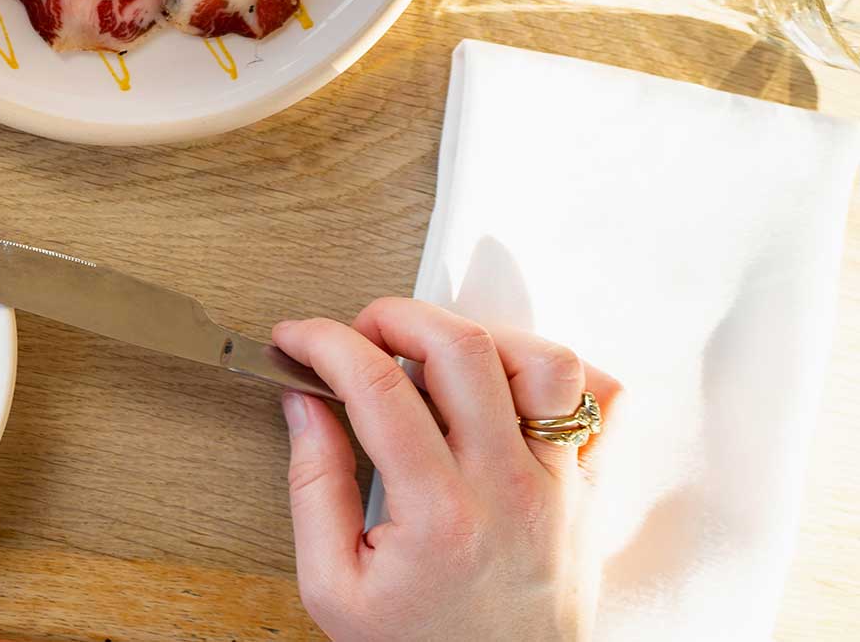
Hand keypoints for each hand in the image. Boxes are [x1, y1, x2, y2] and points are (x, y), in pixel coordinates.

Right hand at [272, 299, 621, 641]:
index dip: (325, 343)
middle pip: (463, 349)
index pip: (378, 386)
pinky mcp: (588, 492)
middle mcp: (508, 489)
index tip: (298, 340)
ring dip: (482, 337)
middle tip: (361, 334)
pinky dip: (564, 375)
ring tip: (437, 358)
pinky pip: (606, 405)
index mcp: (438, 514)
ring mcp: (557, 486)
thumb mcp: (333, 587)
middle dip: (396, 315)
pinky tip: (511, 385)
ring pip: (545, 363)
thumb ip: (313, 487)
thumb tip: (304, 403)